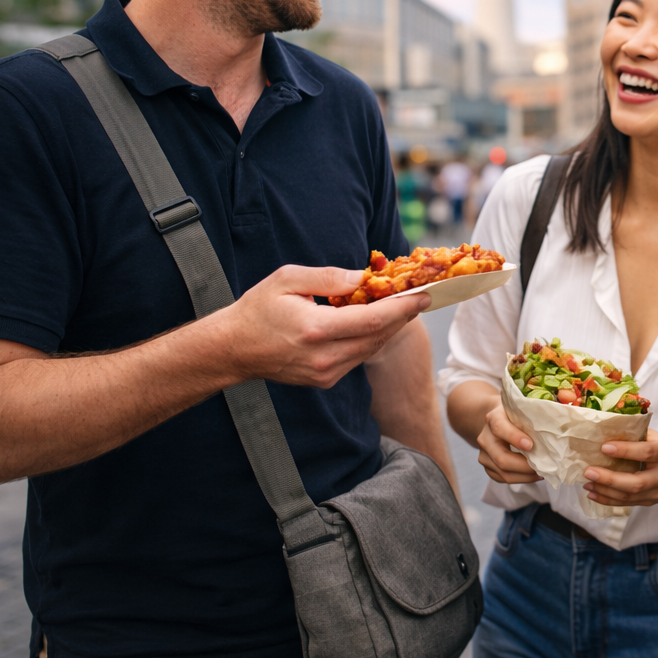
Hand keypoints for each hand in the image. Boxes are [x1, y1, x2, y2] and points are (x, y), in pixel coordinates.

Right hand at [210, 265, 430, 387]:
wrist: (233, 349)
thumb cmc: (257, 310)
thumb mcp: (288, 280)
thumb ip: (328, 278)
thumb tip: (362, 277)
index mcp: (316, 330)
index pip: (373, 320)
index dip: (403, 308)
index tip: (425, 295)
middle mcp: (324, 357)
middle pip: (379, 337)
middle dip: (403, 316)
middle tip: (422, 297)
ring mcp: (325, 373)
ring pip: (371, 349)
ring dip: (390, 328)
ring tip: (404, 306)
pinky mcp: (325, 381)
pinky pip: (358, 358)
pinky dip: (372, 340)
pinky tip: (377, 323)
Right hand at [475, 403, 540, 484]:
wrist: (495, 421)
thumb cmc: (514, 414)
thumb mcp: (521, 407)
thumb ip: (534, 413)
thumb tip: (559, 423)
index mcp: (493, 418)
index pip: (500, 428)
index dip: (515, 438)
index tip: (531, 445)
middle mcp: (485, 438)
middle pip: (501, 458)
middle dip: (525, 465)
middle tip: (545, 466)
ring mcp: (484, 455)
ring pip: (503, 473)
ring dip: (526, 475)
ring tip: (543, 472)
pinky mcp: (488, 467)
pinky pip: (503, 478)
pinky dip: (522, 479)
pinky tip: (534, 475)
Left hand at [582, 430, 657, 508]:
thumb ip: (637, 435)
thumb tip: (606, 430)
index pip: (647, 453)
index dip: (626, 451)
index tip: (604, 447)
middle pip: (636, 483)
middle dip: (609, 479)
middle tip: (588, 471)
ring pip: (629, 496)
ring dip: (604, 491)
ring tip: (587, 483)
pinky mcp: (650, 502)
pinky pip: (627, 503)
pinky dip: (608, 500)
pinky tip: (593, 494)